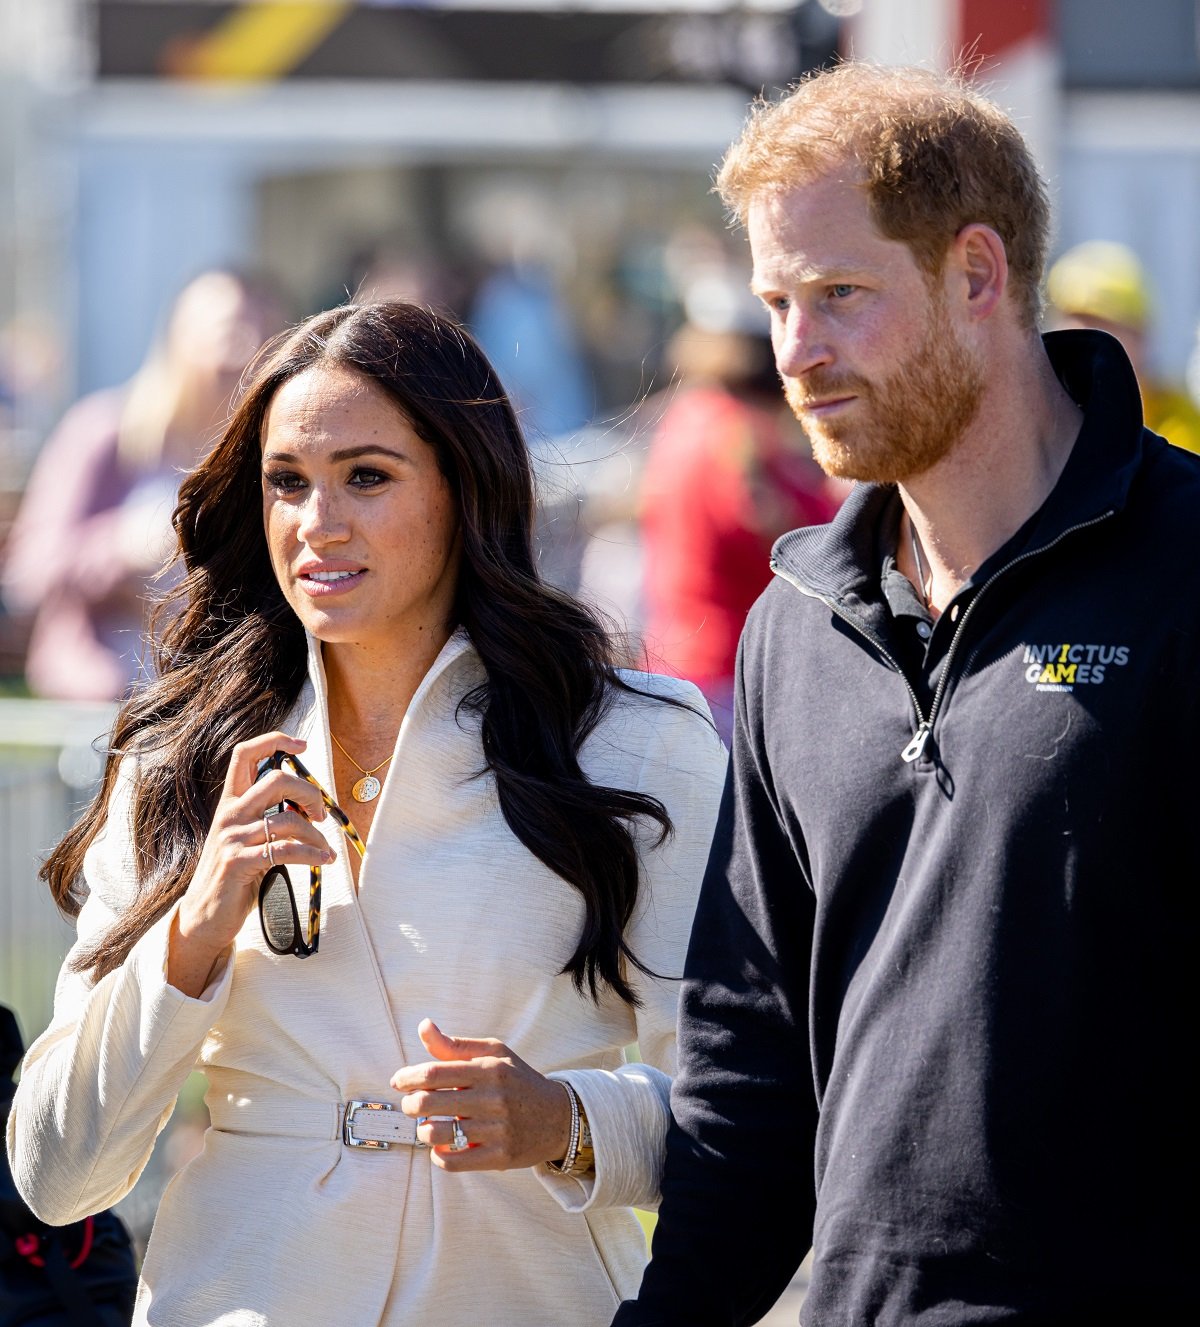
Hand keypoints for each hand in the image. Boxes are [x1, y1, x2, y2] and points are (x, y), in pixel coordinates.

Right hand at [167, 733, 334, 995]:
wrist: (205, 916)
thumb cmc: (234, 874)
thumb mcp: (246, 837)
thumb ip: (267, 815)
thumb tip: (310, 803)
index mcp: (230, 802)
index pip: (244, 754)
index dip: (273, 741)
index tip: (301, 744)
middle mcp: (229, 815)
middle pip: (276, 780)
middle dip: (309, 792)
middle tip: (322, 814)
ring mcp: (232, 838)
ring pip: (288, 820)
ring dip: (316, 835)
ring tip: (325, 849)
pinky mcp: (239, 863)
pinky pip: (286, 850)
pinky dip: (313, 854)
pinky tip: (325, 860)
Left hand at [391, 1018, 572, 1171]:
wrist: (558, 1117)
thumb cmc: (518, 1081)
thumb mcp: (494, 1053)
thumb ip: (456, 1044)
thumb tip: (424, 1027)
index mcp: (489, 1069)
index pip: (434, 1072)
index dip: (408, 1077)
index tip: (399, 1081)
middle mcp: (493, 1098)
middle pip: (429, 1102)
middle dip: (410, 1104)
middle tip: (411, 1105)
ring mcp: (497, 1130)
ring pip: (437, 1134)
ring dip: (422, 1131)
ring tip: (426, 1125)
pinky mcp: (499, 1157)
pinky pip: (453, 1162)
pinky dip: (438, 1156)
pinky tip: (440, 1147)